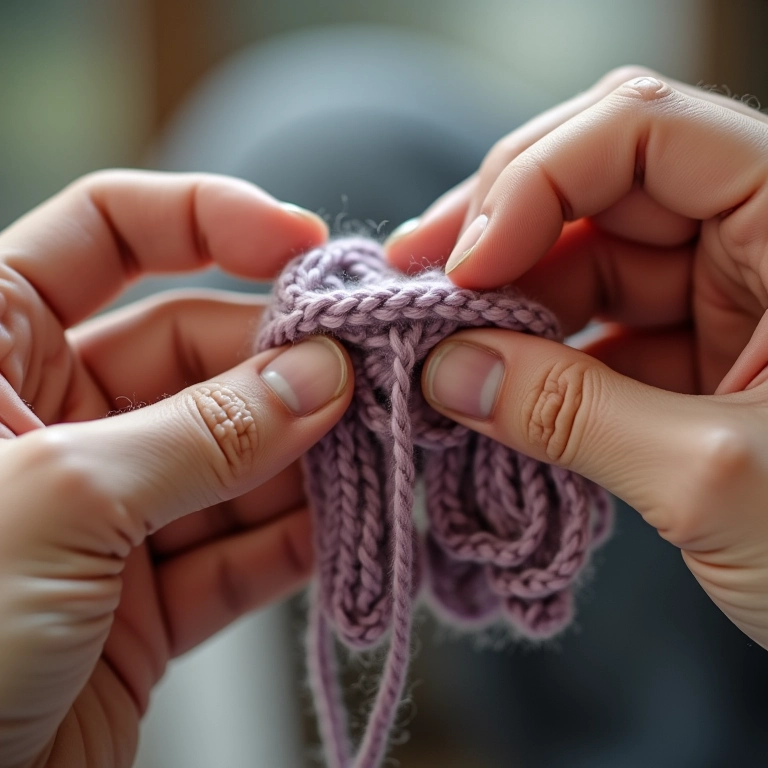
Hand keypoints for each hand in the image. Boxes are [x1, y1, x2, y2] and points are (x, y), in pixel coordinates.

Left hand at [0, 171, 353, 767]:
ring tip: (375, 448)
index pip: (106, 231)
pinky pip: (235, 546)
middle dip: (282, 363)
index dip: (208, 220)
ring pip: (230, 453)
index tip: (303, 244)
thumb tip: (319, 377)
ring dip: (304, 455)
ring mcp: (105, 508)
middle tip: (365, 374)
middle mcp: (50, 419)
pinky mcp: (141, 596)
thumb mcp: (63, 500)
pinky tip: (345, 524)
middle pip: (194, 348)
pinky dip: (292, 538)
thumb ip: (206, 435)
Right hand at [388, 68, 767, 649]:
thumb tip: (448, 372)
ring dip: (507, 301)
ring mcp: (728, 297)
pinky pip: (596, 328)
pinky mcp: (698, 353)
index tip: (466, 268)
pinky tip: (487, 381)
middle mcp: (763, 240)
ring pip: (588, 258)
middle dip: (499, 231)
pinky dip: (535, 353)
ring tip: (440, 347)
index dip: (538, 182)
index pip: (646, 133)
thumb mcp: (716, 478)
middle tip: (418, 279)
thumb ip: (573, 415)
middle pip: (600, 184)